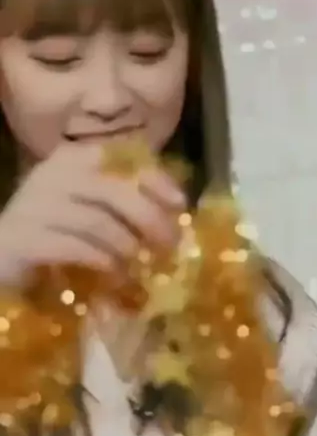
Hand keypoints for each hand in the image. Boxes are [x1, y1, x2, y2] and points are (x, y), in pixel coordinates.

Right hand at [0, 143, 184, 288]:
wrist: (2, 259)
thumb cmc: (52, 233)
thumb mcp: (89, 208)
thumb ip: (122, 202)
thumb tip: (174, 212)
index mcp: (69, 160)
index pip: (120, 158)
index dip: (155, 178)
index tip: (179, 203)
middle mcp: (50, 176)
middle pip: (114, 190)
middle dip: (149, 218)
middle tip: (169, 245)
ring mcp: (34, 206)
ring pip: (98, 221)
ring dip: (127, 246)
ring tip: (138, 265)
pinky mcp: (24, 239)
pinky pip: (76, 248)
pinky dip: (104, 263)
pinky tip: (116, 277)